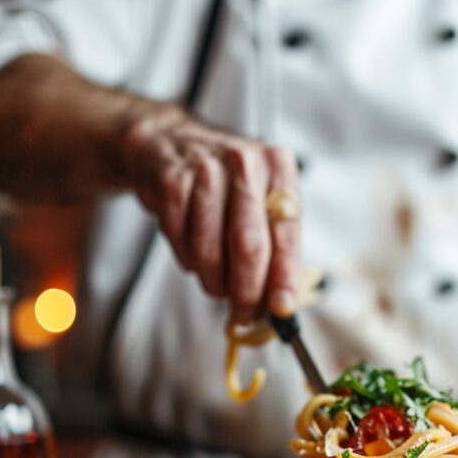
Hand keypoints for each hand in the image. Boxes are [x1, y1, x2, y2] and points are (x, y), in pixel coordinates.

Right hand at [119, 107, 300, 321]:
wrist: (171, 143)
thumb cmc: (227, 183)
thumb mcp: (264, 201)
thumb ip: (278, 249)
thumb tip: (283, 303)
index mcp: (279, 167)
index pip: (287, 232)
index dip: (284, 276)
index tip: (282, 309)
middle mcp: (245, 163)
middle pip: (249, 245)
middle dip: (246, 291)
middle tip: (244, 314)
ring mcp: (205, 169)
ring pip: (210, 249)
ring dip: (213, 280)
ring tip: (216, 283)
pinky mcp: (171, 181)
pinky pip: (180, 240)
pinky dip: (187, 259)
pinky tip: (193, 253)